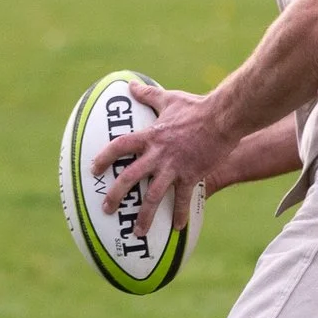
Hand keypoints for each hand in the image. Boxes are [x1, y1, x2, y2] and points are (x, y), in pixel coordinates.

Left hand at [94, 83, 231, 237]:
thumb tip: (130, 85)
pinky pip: (182, 200)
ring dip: (145, 215)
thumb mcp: (169, 99)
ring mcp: (174, 168)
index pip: (119, 147)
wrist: (223, 118)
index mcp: (150, 136)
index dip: (104, 158)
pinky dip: (179, 214)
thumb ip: (148, 95)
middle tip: (106, 209)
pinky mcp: (191, 176)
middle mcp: (157, 155)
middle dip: (116, 195)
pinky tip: (177, 228)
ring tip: (138, 232)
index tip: (94, 169)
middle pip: (129, 178)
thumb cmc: (197, 107)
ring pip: (153, 196)